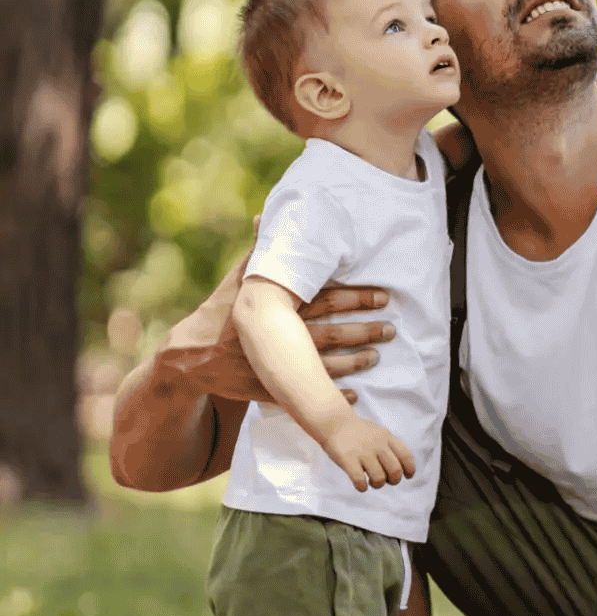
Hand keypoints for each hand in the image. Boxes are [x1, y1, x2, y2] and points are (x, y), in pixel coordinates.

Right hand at [160, 245, 392, 405]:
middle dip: (363, 331)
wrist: (187, 357)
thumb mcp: (237, 280)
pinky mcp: (266, 390)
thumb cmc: (220, 310)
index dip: (355, 298)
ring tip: (376, 357)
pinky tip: (355, 396)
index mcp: (274, 306)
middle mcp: (275, 336)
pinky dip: (330, 397)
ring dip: (353, 362)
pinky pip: (304, 396)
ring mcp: (270, 366)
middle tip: (391, 329)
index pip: (323, 299)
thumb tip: (264, 218)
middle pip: (328, 333)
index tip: (384, 296)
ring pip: (321, 366)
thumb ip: (258, 252)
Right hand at [318, 414, 415, 491]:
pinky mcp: (347, 459)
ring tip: (372, 483)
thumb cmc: (358, 432)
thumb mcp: (379, 432)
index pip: (405, 455)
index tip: (408, 476)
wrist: (334, 422)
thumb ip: (390, 445)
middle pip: (395, 470)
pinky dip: (362, 487)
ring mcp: (362, 452)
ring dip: (378, 485)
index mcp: (387, 437)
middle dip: (394, 480)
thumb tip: (402, 466)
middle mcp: (377, 444)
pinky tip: (361, 485)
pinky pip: (359, 480)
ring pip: (379, 478)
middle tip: (387, 481)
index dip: (410, 468)